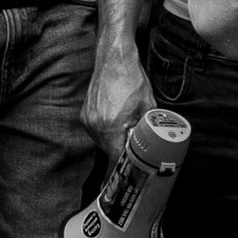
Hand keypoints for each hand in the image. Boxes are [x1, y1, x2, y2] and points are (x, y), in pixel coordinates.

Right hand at [84, 36, 153, 162]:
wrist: (114, 58)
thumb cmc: (131, 79)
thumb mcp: (147, 105)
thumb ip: (148, 128)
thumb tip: (153, 143)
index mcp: (111, 126)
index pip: (115, 159)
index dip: (121, 170)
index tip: (124, 179)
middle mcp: (95, 125)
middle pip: (108, 151)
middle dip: (120, 153)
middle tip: (133, 150)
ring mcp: (88, 119)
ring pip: (101, 142)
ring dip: (113, 141)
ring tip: (125, 130)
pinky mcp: (85, 113)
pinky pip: (96, 131)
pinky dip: (106, 131)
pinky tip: (116, 120)